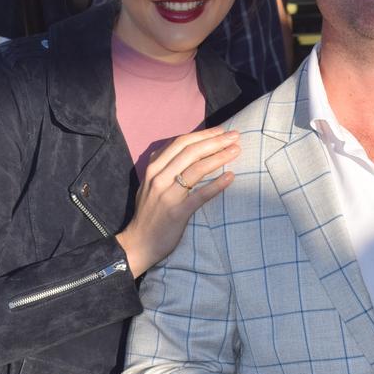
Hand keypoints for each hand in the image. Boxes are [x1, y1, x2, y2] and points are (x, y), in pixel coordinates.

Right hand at [115, 127, 239, 276]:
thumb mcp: (150, 183)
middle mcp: (159, 177)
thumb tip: (187, 147)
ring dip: (219, 157)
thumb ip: (164, 165)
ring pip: (197, 169)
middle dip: (215, 141)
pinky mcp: (177, 212)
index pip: (180, 143)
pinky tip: (230, 177)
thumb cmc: (149, 212)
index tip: (222, 130)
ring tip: (236, 150)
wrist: (137, 243)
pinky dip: (217, 185)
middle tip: (235, 135)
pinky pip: (200, 195)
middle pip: (191, 152)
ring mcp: (167, 195)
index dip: (203, 134)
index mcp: (154, 168)